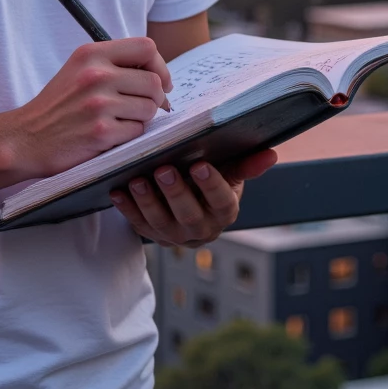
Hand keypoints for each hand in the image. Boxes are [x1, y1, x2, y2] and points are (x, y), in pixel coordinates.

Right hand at [13, 38, 171, 178]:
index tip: (159, 80)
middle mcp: (95, 75)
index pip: (146, 47)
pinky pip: (137, 131)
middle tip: (142, 106)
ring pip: (149, 108)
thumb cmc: (58, 106)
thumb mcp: (79, 70)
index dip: (159, 65)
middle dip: (155, 97)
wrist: (26, 138)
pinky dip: (129, 135)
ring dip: (142, 118)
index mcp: (91, 54)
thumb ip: (114, 64)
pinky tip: (110, 134)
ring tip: (121, 120)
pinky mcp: (101, 132)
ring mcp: (98, 104)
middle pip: (154, 81)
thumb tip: (160, 77)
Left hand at [109, 149, 277, 246]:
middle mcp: (200, 229)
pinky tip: (117, 190)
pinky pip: (137, 224)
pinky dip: (126, 209)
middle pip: (188, 215)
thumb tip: (270, 154)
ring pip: (160, 222)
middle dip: (175, 193)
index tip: (200, 166)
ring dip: (147, 201)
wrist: (187, 203)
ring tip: (137, 179)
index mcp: (224, 212)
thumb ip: (244, 164)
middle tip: (163, 170)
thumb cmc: (207, 181)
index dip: (211, 185)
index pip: (221, 202)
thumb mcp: (227, 172)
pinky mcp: (150, 234)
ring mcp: (173, 235)